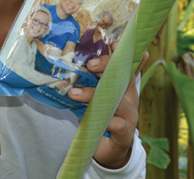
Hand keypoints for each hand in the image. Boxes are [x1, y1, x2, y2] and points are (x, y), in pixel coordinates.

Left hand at [67, 51, 148, 168]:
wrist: (108, 151)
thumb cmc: (100, 119)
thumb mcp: (93, 98)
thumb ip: (86, 84)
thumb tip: (63, 70)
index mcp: (122, 87)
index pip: (127, 65)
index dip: (124, 54)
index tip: (116, 43)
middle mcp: (129, 98)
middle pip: (121, 76)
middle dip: (106, 66)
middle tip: (90, 65)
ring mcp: (130, 116)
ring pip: (115, 101)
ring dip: (92, 96)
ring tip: (73, 94)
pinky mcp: (125, 133)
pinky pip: (118, 125)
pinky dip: (106, 121)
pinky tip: (97, 120)